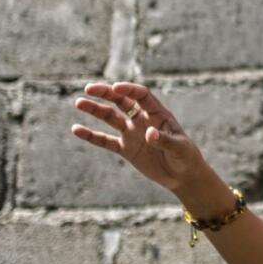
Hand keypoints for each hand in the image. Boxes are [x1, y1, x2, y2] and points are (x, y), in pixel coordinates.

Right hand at [71, 82, 206, 191]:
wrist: (182, 176)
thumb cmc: (186, 157)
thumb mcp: (179, 148)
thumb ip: (164, 140)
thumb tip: (148, 133)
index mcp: (158, 114)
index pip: (142, 95)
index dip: (129, 89)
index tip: (116, 88)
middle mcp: (142, 120)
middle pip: (122, 101)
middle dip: (106, 93)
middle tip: (88, 88)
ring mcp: (132, 133)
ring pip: (110, 118)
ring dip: (95, 110)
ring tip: (79, 103)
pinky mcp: (126, 149)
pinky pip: (105, 141)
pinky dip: (91, 136)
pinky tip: (76, 129)